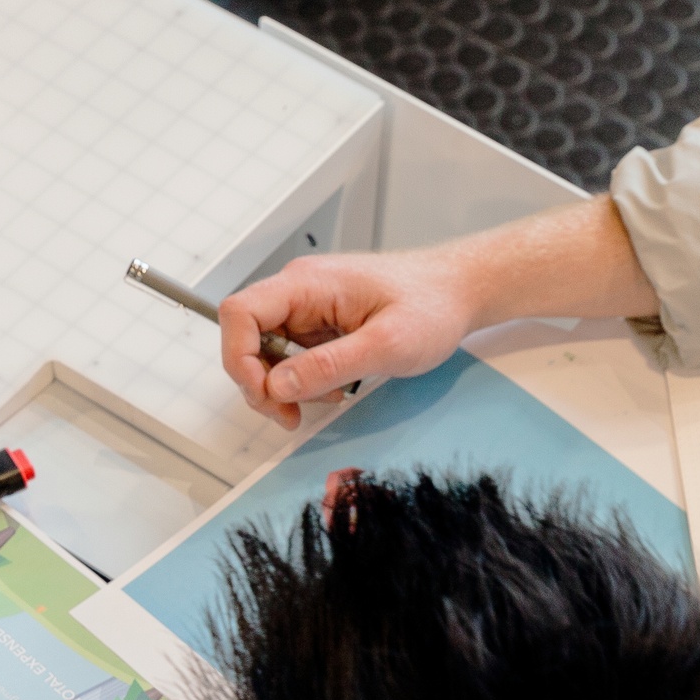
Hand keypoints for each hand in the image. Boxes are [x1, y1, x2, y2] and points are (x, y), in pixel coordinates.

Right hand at [219, 248, 481, 427]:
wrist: (459, 291)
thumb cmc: (432, 306)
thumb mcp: (386, 345)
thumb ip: (329, 365)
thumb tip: (278, 386)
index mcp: (306, 283)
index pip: (240, 313)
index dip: (240, 358)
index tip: (267, 394)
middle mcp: (298, 291)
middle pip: (247, 338)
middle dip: (262, 384)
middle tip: (292, 416)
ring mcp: (307, 308)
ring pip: (267, 354)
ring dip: (287, 387)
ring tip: (330, 399)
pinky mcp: (318, 324)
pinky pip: (292, 357)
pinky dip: (306, 382)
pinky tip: (337, 389)